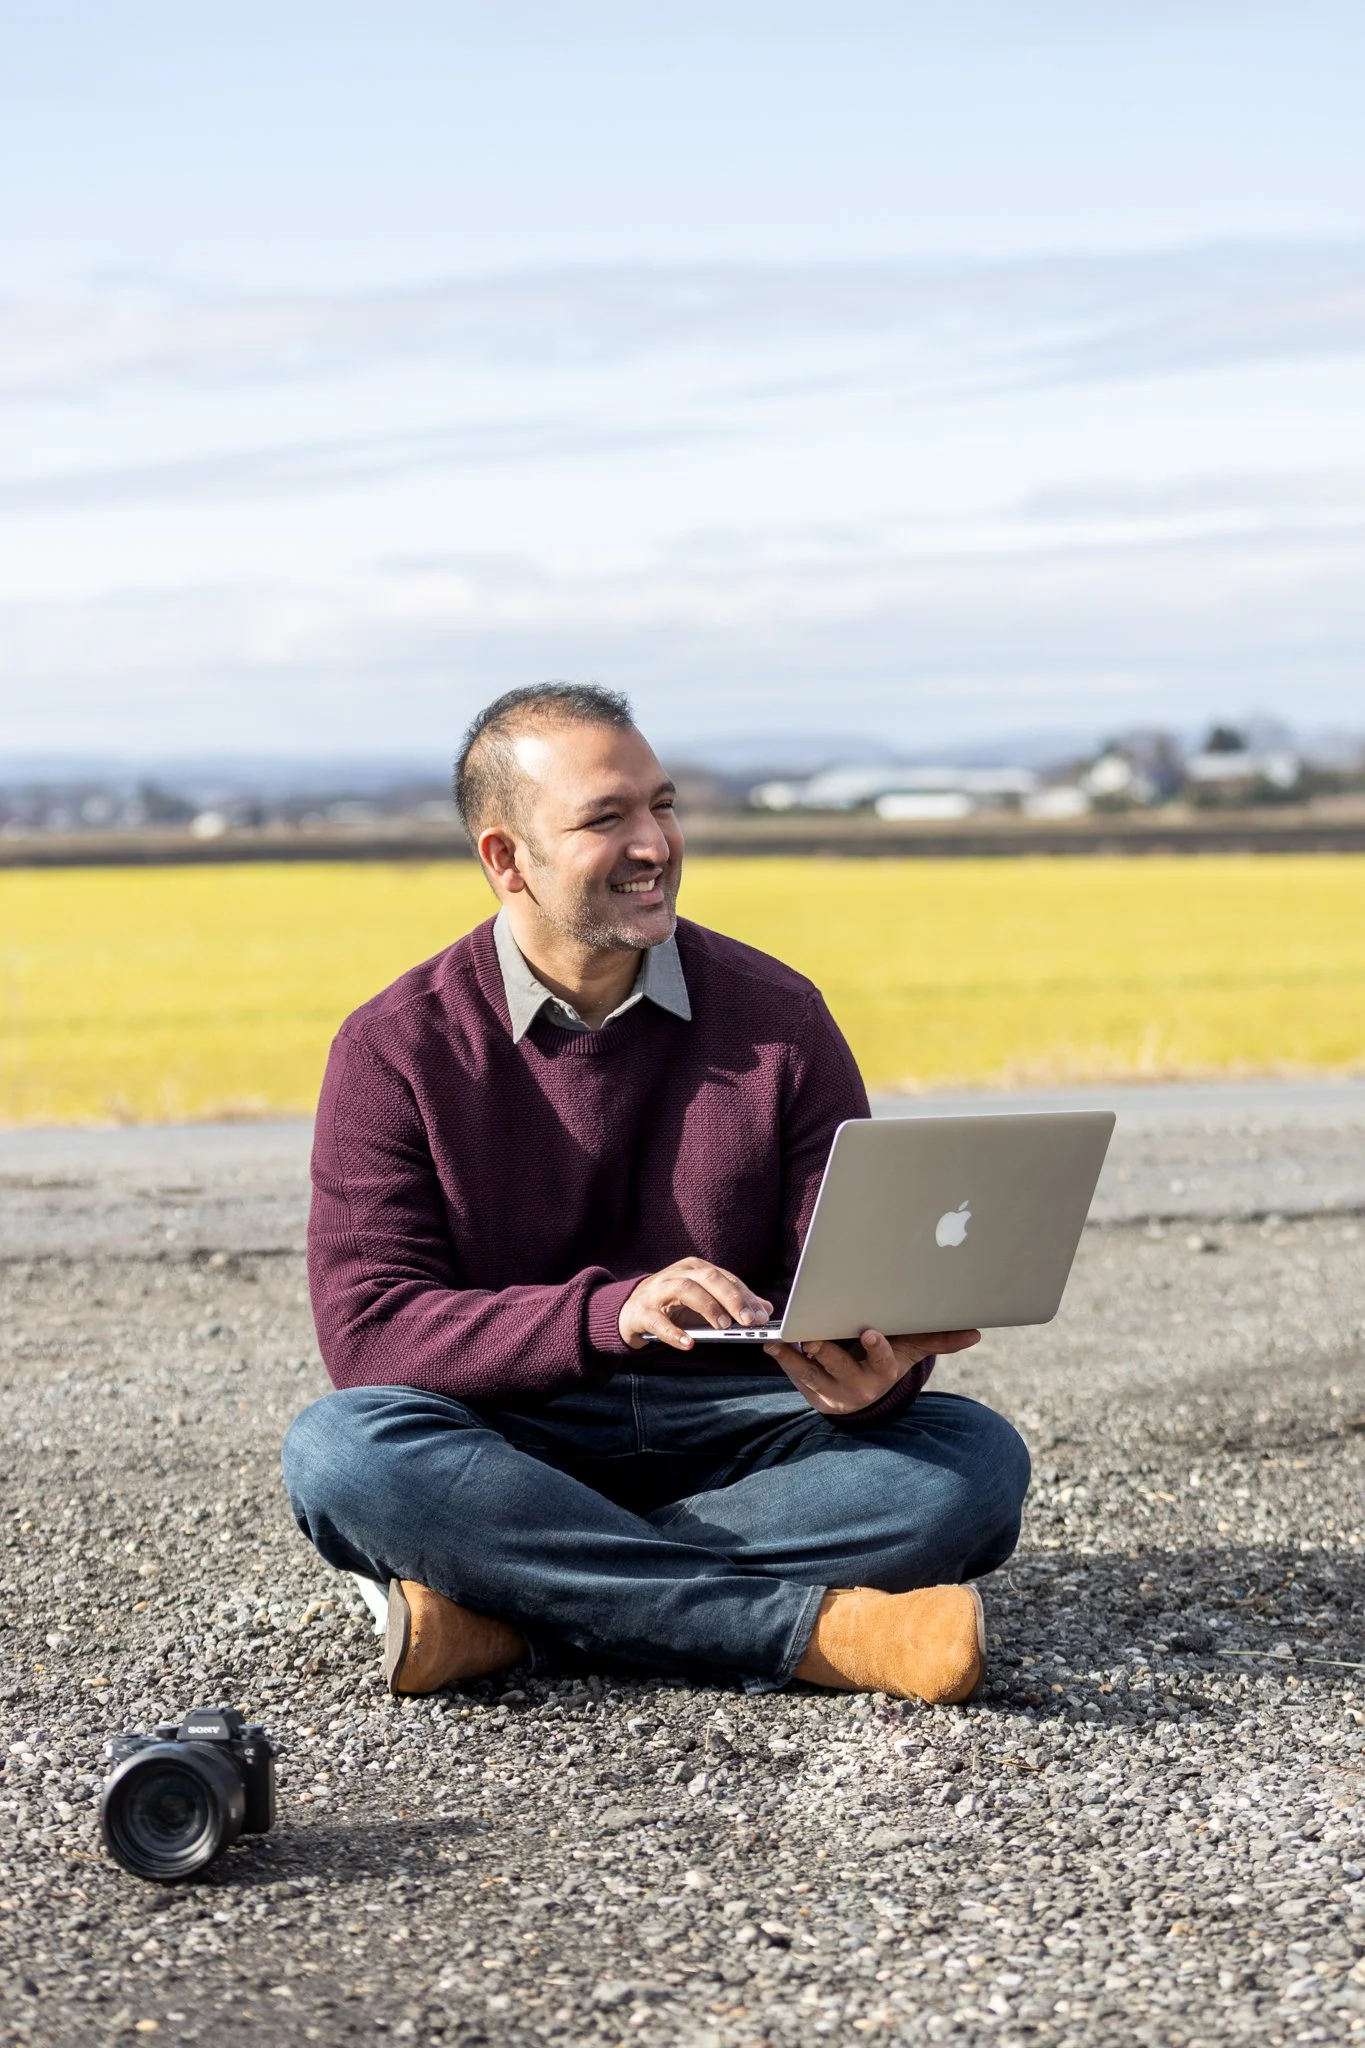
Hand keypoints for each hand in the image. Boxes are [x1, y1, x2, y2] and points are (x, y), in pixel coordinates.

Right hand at [619, 1259, 773, 1352]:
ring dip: (707, 1307)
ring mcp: (657, 1291)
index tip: (762, 1314)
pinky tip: (689, 1344)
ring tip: (723, 1327)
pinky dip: (674, 1333)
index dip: (745, 1295)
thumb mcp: (704, 1300)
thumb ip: (733, 1302)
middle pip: (708, 1278)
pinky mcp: (642, 1312)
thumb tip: (765, 1309)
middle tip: (748, 1320)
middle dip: (731, 1298)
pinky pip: (659, 1321)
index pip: (725, 1278)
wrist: (629, 1311)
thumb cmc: (672, 1305)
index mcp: (694, 1268)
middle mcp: (677, 1274)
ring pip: (685, 1290)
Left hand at [763, 1327, 979, 1416]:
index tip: (869, 1332)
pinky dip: (783, 1361)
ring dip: (795, 1357)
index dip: (876, 1348)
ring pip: (812, 1374)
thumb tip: (976, 1334)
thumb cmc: (888, 1359)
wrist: (866, 1393)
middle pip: (840, 1367)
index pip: (882, 1361)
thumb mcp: (910, 1349)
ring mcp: (833, 1392)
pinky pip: (795, 1377)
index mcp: (883, 1372)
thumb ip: (937, 1339)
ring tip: (783, 1339)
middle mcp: (859, 1386)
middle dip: (827, 1351)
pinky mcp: (812, 1393)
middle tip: (813, 1336)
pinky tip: (772, 1345)